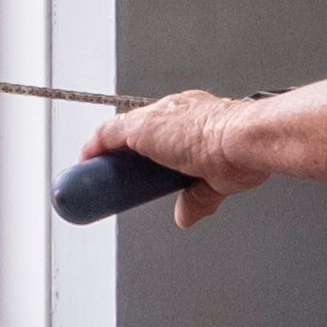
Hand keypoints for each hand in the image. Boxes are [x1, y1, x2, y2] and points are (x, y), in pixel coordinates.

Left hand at [88, 93, 273, 229]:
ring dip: (108, 153)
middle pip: (139, 129)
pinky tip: (86, 163)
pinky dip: (95, 149)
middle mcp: (175, 110)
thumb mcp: (216, 182)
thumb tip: (186, 216)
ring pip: (121, 131)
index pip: (164, 130)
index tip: (143, 165)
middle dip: (126, 152)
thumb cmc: (240, 153)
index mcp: (197, 116)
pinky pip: (108, 134)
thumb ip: (198, 199)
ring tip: (96, 175)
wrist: (240, 141)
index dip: (150, 148)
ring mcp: (157, 117)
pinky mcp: (141, 126)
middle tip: (117, 175)